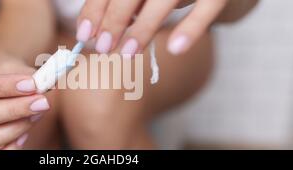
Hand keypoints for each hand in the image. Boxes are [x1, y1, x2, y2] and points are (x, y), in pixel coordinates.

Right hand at [0, 57, 49, 149]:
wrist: (1, 84)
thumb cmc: (4, 73)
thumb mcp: (12, 65)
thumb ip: (26, 74)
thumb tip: (45, 83)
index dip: (4, 87)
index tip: (32, 84)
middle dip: (14, 110)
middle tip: (42, 101)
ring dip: (17, 127)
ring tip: (38, 112)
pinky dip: (13, 143)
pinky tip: (27, 129)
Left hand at [76, 0, 226, 55]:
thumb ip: (126, 4)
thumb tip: (97, 28)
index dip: (96, 7)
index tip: (85, 34)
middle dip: (115, 19)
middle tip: (102, 48)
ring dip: (144, 27)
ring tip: (127, 54)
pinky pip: (207, 7)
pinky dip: (191, 28)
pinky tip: (174, 48)